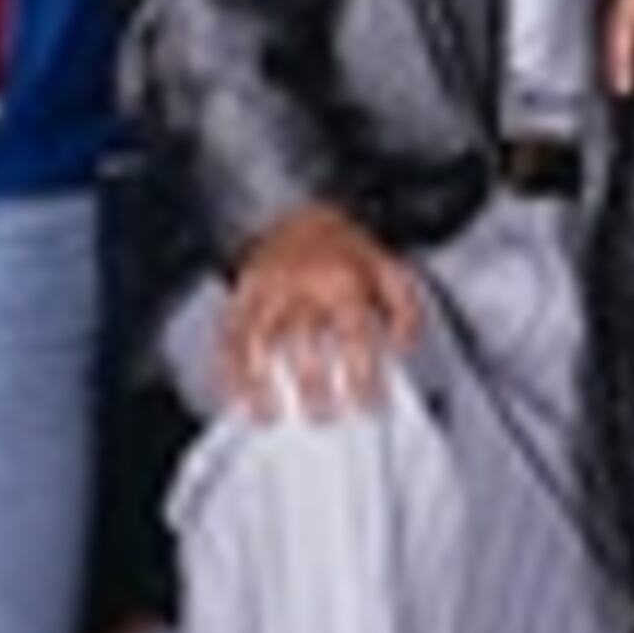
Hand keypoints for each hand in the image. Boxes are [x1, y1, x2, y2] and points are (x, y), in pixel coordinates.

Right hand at [221, 202, 421, 418]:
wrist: (300, 214)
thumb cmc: (346, 252)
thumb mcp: (389, 269)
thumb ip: (405, 309)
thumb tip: (401, 347)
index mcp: (342, 279)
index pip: (354, 331)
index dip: (362, 372)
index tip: (368, 406)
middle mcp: (301, 285)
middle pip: (303, 338)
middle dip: (311, 383)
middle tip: (322, 418)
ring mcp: (266, 290)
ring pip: (258, 338)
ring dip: (260, 381)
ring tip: (268, 416)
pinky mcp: (241, 295)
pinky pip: (228, 334)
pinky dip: (228, 368)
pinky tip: (235, 397)